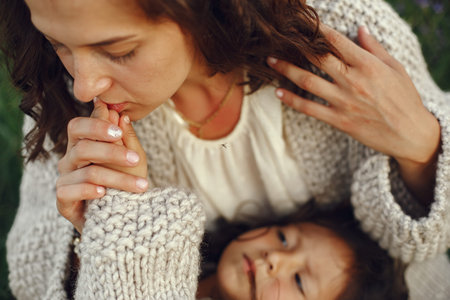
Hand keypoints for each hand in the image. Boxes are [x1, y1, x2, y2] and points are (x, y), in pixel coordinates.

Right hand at [56, 99, 147, 232]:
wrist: (122, 219)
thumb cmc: (127, 185)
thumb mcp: (133, 160)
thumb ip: (126, 138)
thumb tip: (121, 114)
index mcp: (83, 144)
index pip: (79, 126)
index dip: (97, 124)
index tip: (119, 130)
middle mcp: (70, 159)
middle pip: (82, 146)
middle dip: (111, 152)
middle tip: (135, 159)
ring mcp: (65, 180)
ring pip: (87, 171)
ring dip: (117, 178)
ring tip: (140, 185)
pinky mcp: (62, 201)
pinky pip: (69, 191)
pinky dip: (88, 191)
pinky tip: (104, 193)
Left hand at [267, 25, 439, 167]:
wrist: (411, 134)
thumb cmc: (405, 98)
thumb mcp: (395, 68)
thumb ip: (374, 48)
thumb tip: (359, 29)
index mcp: (367, 64)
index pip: (336, 41)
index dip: (316, 30)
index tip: (301, 24)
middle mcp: (353, 80)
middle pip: (317, 58)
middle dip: (295, 47)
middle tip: (278, 39)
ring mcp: (344, 101)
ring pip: (308, 82)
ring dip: (286, 70)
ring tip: (270, 62)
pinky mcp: (339, 120)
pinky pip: (310, 108)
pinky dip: (292, 100)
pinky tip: (278, 93)